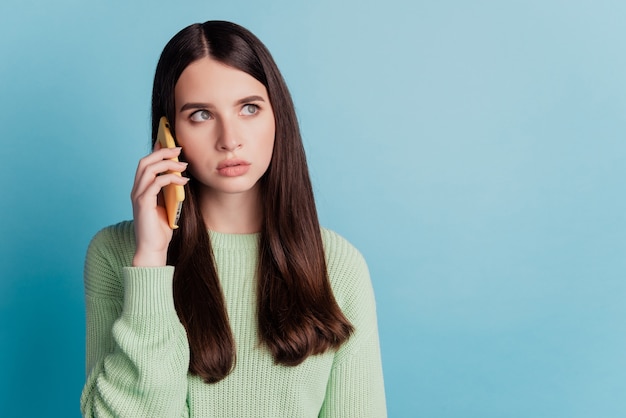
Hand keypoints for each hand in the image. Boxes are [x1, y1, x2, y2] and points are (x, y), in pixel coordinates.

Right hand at [131, 145, 188, 266]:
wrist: (153, 249)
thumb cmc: (161, 229)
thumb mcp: (168, 205)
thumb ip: (169, 191)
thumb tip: (180, 175)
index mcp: (141, 190)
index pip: (146, 164)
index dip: (156, 151)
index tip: (169, 142)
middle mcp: (136, 190)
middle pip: (145, 162)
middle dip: (162, 152)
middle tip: (179, 148)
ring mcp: (138, 196)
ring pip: (148, 169)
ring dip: (167, 163)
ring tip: (183, 164)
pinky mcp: (143, 203)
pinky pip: (156, 183)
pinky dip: (170, 178)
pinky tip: (183, 181)